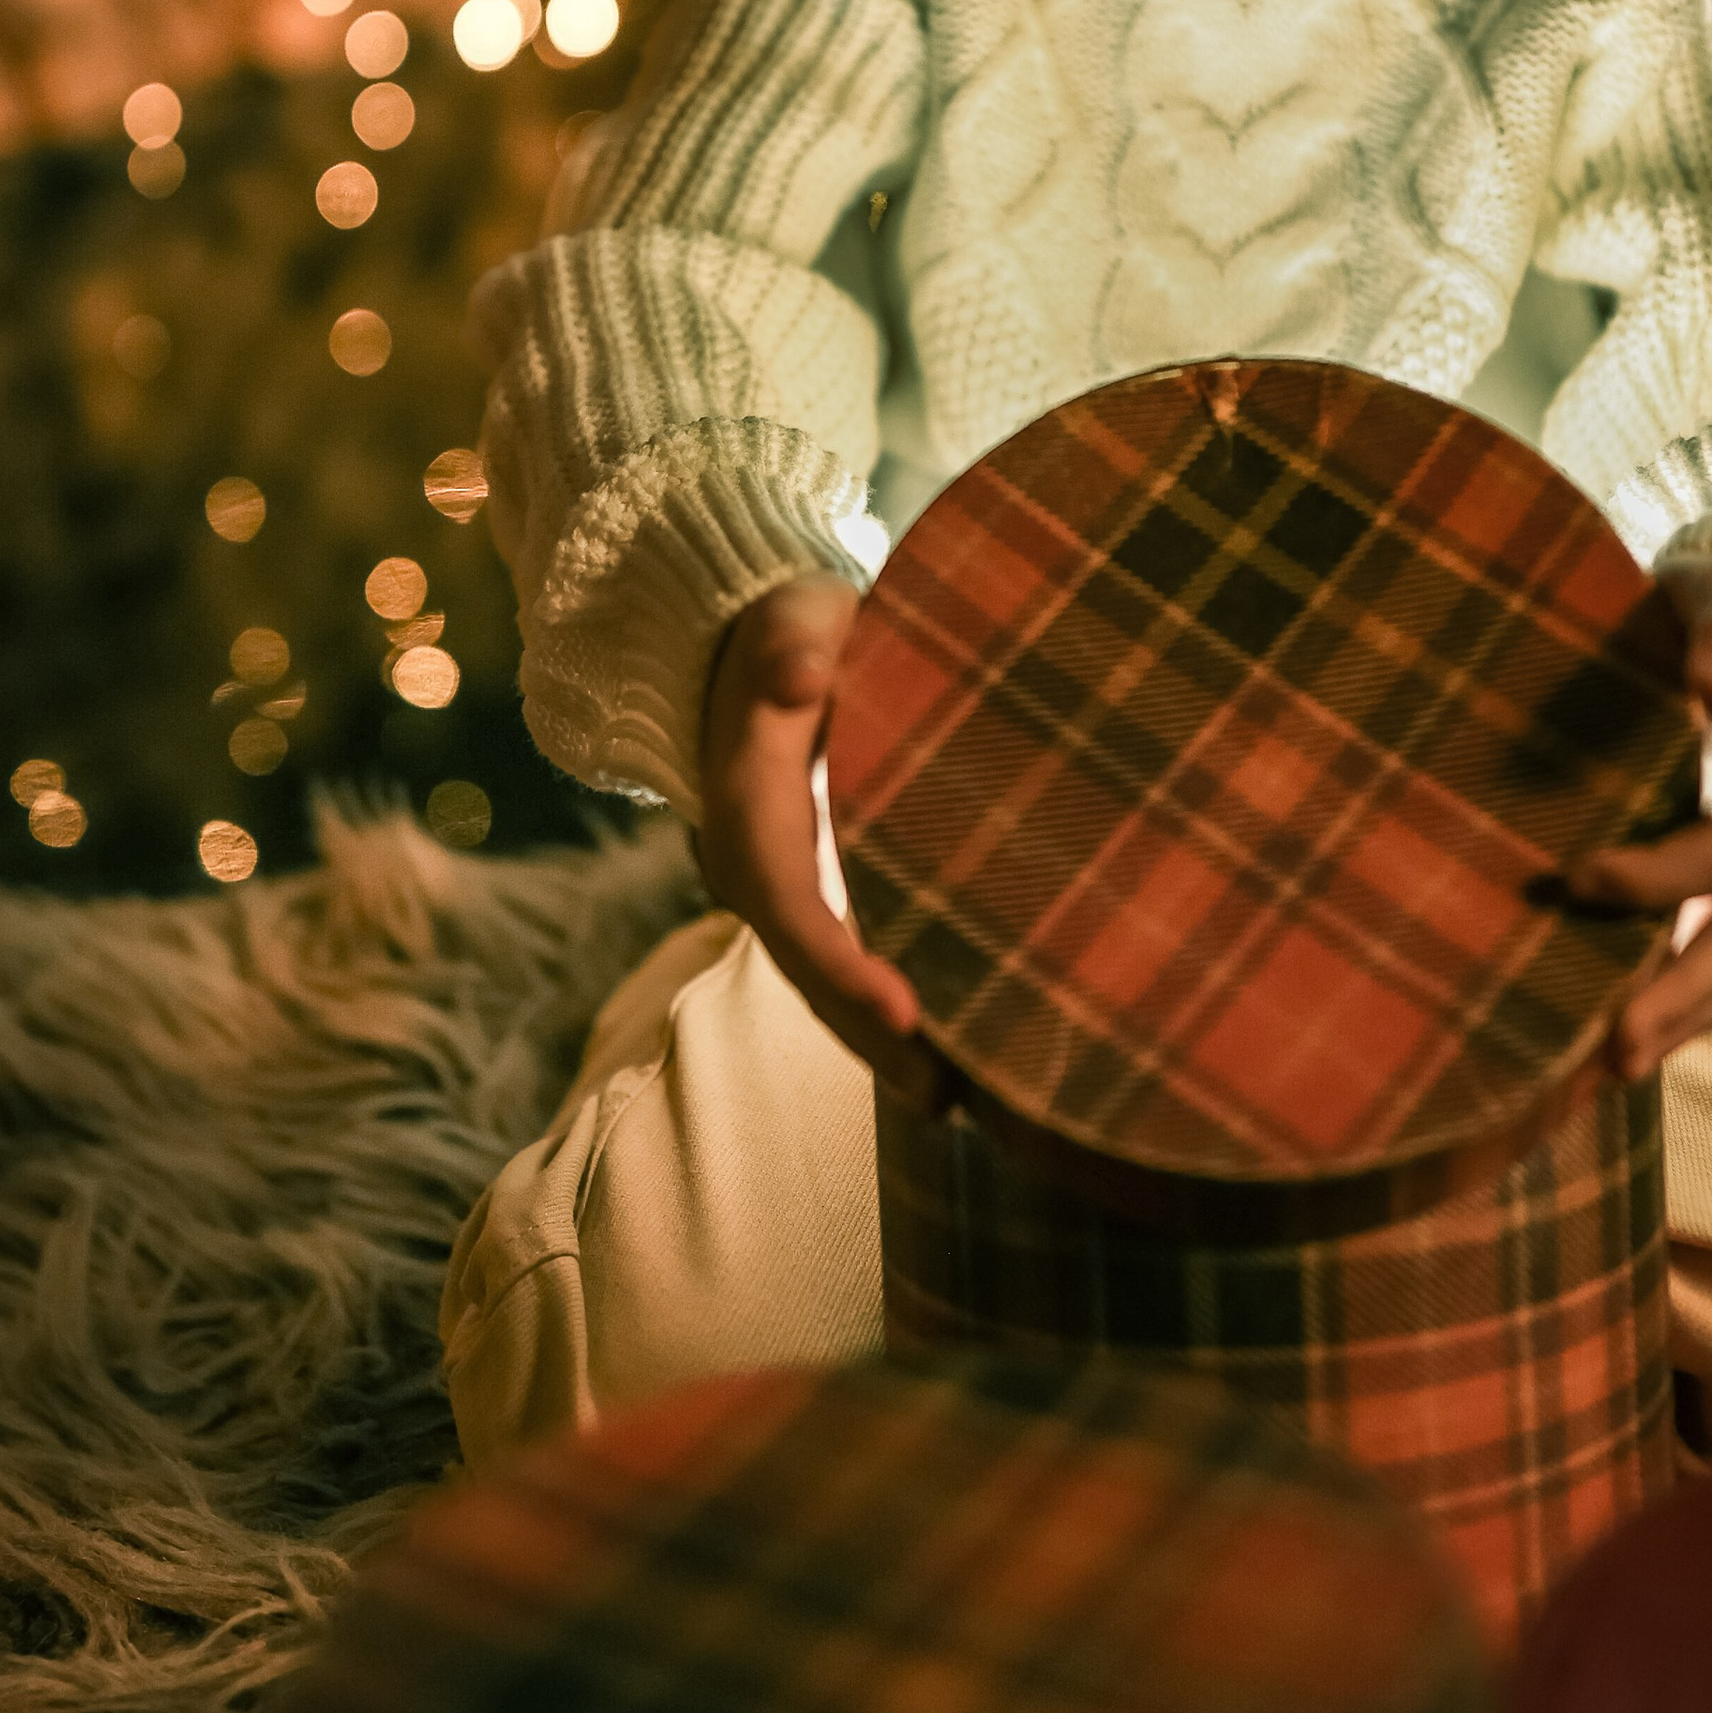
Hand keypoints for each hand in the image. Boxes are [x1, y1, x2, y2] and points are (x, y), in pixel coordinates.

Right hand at [696, 577, 936, 1102]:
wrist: (749, 634)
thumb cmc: (786, 621)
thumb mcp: (788, 613)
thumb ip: (793, 641)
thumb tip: (802, 675)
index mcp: (746, 805)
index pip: (789, 901)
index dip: (840, 963)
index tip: (904, 1013)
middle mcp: (755, 864)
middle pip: (807, 967)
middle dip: (869, 1036)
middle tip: (952, 1097)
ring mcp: (784, 881)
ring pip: (825, 975)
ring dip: (883, 1041)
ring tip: (965, 1098)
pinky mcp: (814, 882)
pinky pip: (844, 954)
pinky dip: (890, 1004)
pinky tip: (958, 1044)